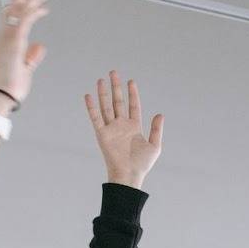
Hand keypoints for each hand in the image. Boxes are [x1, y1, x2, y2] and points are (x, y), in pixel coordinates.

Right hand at [0, 0, 52, 107]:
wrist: (2, 94)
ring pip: (21, 11)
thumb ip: (32, 56)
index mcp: (6, 42)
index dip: (24, 7)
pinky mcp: (14, 42)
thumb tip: (39, 46)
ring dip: (34, 0)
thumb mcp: (25, 68)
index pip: (14, 18)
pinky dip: (30, 13)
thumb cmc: (9, 84)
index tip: (35, 2)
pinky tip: (39, 8)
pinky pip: (23, 22)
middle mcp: (5, 36)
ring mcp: (8, 38)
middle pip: (17, 10)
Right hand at [85, 71, 163, 187]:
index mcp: (134, 127)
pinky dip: (91, 107)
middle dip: (116, 88)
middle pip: (118, 102)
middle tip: (114, 73)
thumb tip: (160, 114)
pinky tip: (88, 95)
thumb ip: (156, 129)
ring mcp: (111, 129)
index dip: (132, 94)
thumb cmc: (142, 164)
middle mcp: (121, 126)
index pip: (132, 106)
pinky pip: (96, 118)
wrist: (129, 175)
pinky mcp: (102, 134)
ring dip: (103, 93)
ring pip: (106, 107)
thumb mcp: (155, 145)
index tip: (131, 81)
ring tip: (101, 79)